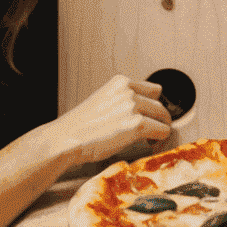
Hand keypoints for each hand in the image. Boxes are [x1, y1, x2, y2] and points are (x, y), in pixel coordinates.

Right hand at [55, 76, 172, 165]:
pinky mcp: (137, 124)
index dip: (152, 105)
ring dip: (160, 128)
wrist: (63, 140)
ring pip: (163, 116)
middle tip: (152, 131)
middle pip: (159, 103)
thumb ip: (120, 100)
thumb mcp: (101, 101)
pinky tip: (152, 145)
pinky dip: (160, 139)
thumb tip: (138, 110)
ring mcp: (133, 106)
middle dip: (157, 118)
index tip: (150, 116)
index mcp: (120, 82)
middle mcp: (129, 91)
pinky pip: (162, 130)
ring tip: (151, 140)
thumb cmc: (78, 127)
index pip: (153, 89)